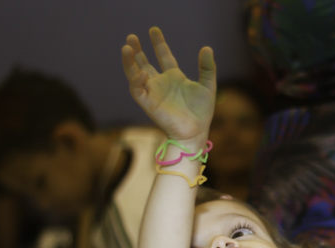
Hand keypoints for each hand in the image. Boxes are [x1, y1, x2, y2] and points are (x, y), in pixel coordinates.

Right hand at [121, 27, 215, 142]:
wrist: (196, 131)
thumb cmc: (201, 112)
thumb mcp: (207, 86)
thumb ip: (208, 68)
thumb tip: (207, 48)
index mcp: (174, 77)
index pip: (163, 56)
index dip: (158, 43)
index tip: (153, 30)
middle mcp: (161, 83)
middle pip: (144, 63)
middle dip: (137, 50)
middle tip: (132, 37)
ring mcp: (153, 93)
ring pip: (135, 74)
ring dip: (129, 62)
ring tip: (126, 48)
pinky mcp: (149, 104)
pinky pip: (138, 91)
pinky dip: (137, 82)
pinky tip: (141, 73)